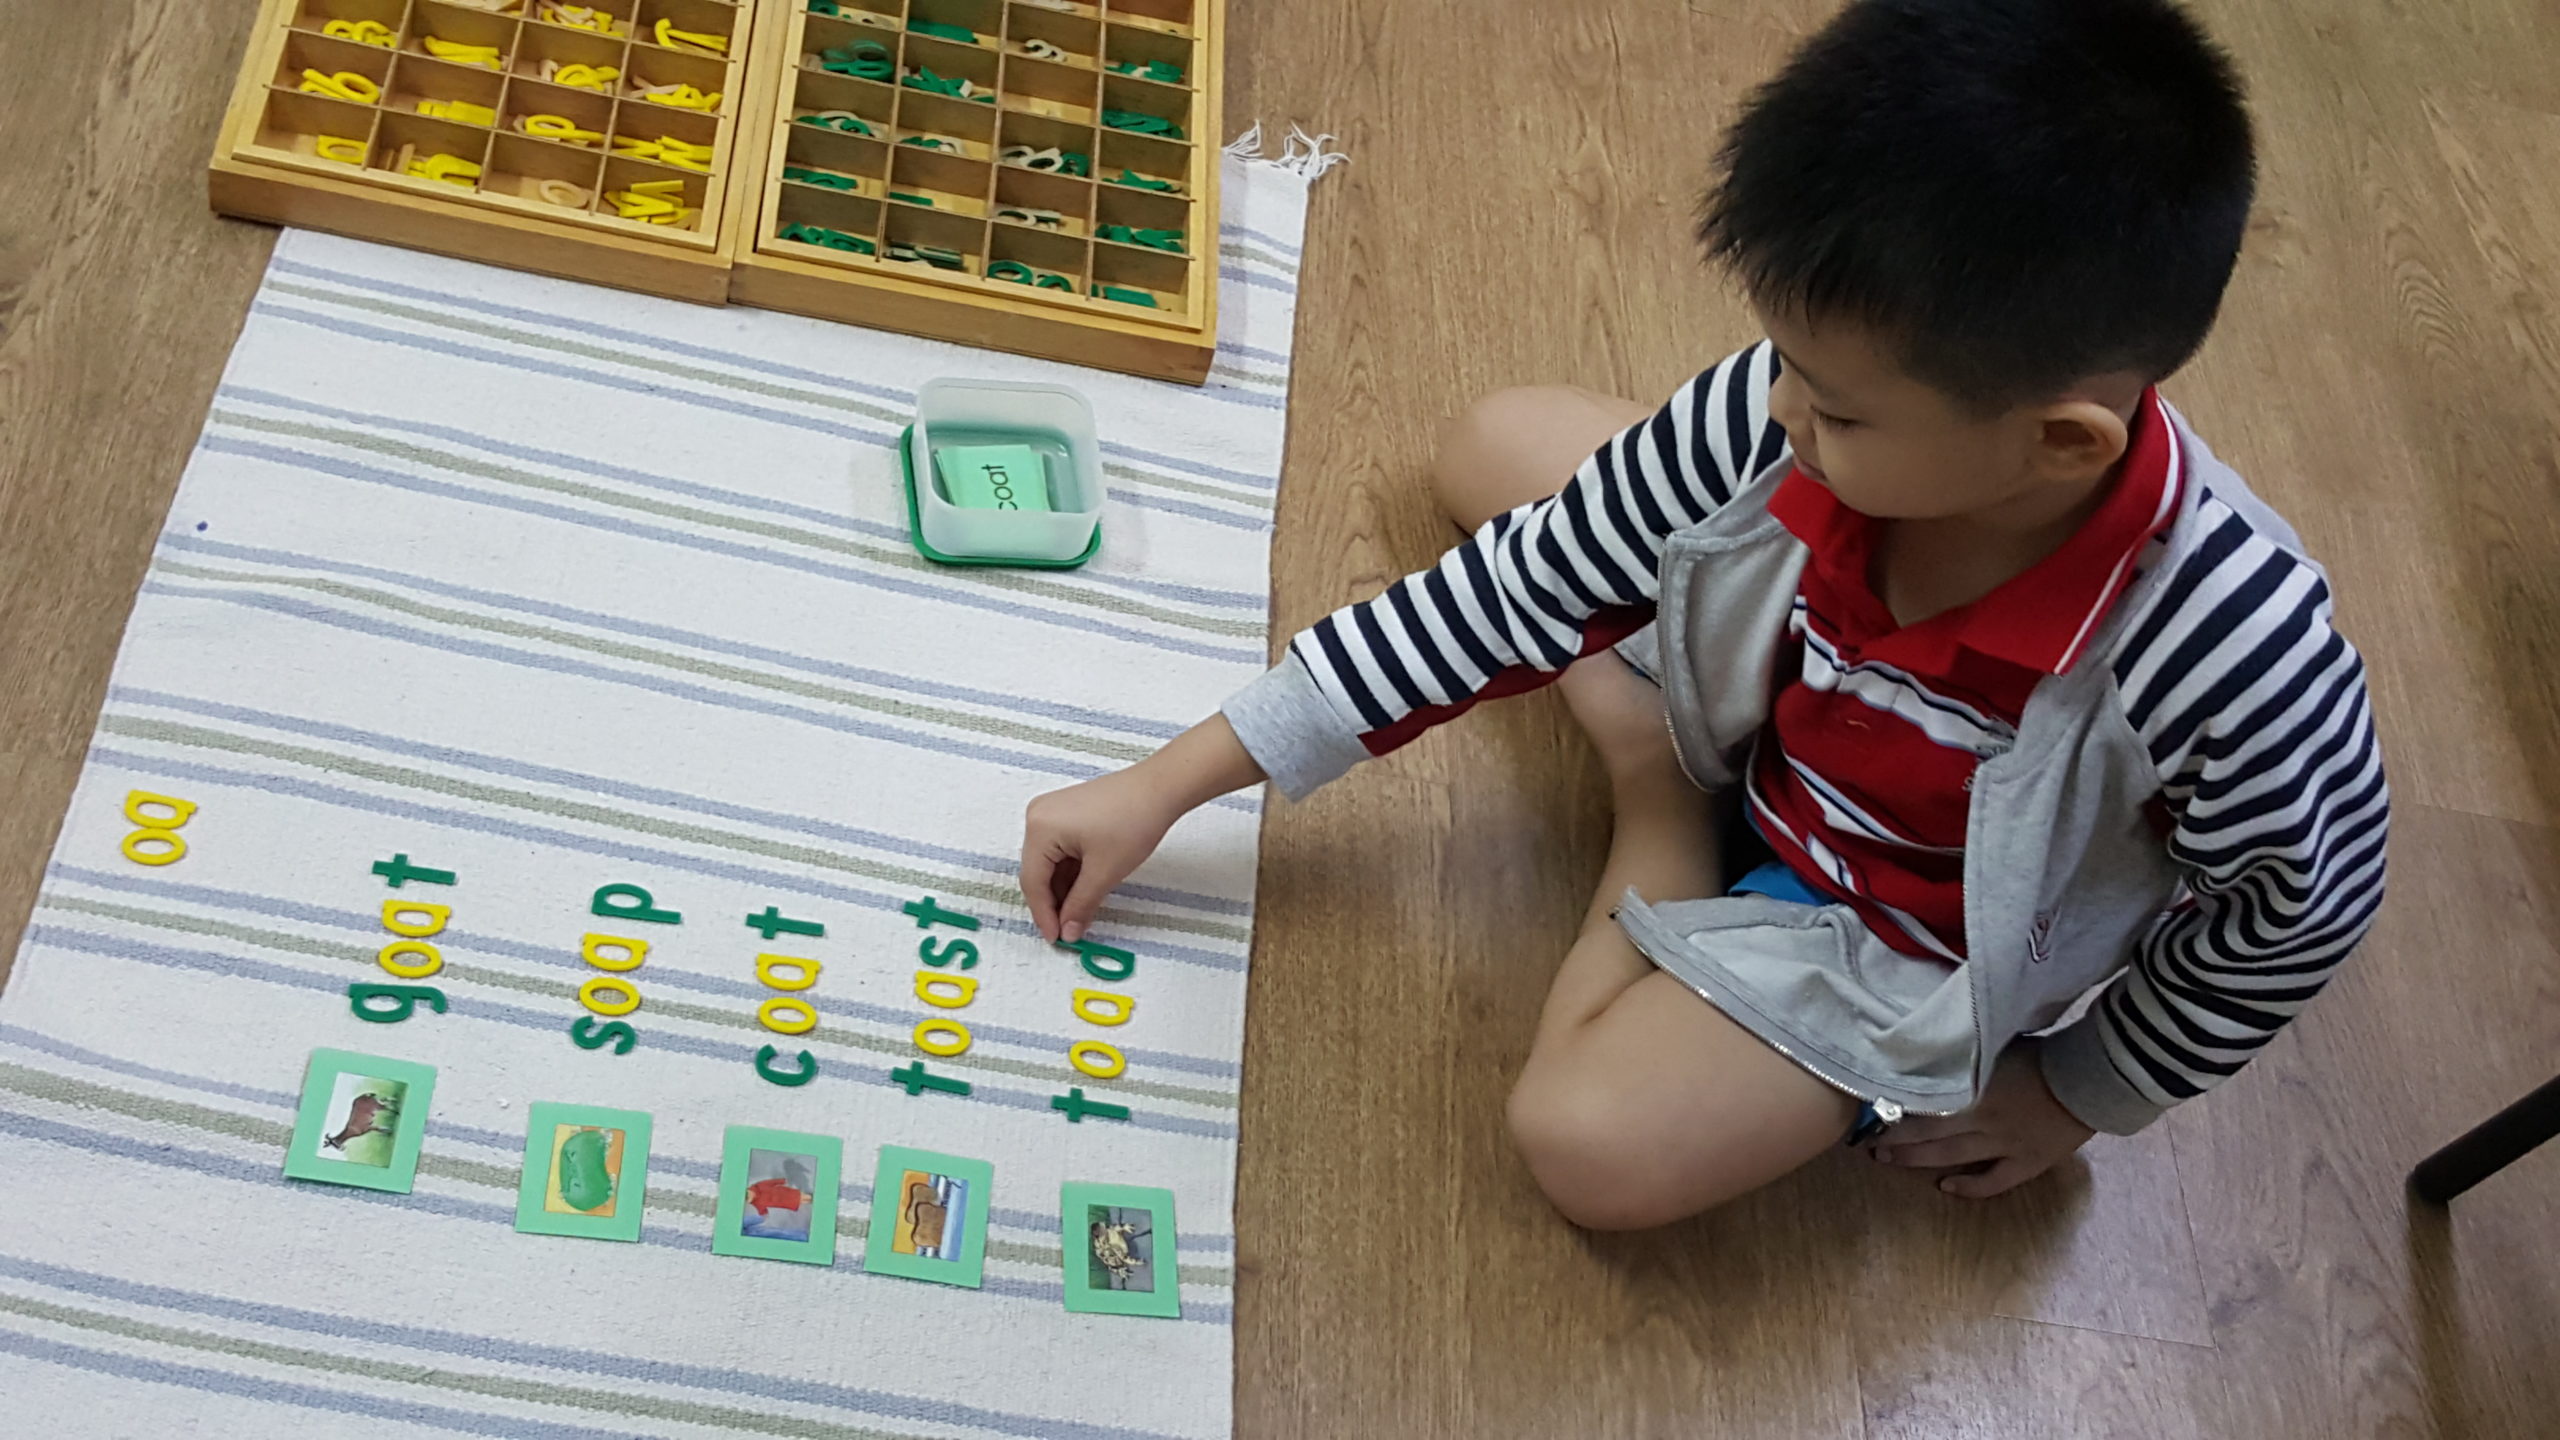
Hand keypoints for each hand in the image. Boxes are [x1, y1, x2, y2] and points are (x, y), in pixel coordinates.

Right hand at [1020, 714, 1263, 941]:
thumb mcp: (1105, 872)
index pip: (1032, 882)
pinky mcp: (1067, 813)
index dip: (1044, 915)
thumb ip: (1081, 905)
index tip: (1056, 938)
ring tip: (1079, 913)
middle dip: (1054, 903)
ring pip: (1050, 863)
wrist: (1160, 788)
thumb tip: (1068, 931)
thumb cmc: (1134, 820)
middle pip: (1038, 872)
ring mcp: (1052, 812)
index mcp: (1040, 827)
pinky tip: (1084, 890)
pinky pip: (1061, 850)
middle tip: (1068, 930)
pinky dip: (1071, 872)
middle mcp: (1038, 816)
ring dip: (1064, 889)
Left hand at [1867, 1039, 2093, 1197]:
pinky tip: (1946, 1187)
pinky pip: (1993, 1182)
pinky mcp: (2027, 1163)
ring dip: (1916, 1159)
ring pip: (1951, 1156)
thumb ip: (1965, 1057)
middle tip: (1868, 1144)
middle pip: (1928, 1132)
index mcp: (1973, 1089)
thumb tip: (1933, 1052)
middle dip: (1895, 1139)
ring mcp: (2004, 1146)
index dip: (1895, 1110)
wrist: (2091, 1079)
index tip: (1869, 1110)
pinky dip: (1969, 1187)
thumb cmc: (2043, 1054)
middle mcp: (1982, 1120)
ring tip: (1889, 1160)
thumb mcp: (1996, 1047)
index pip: (1923, 1103)